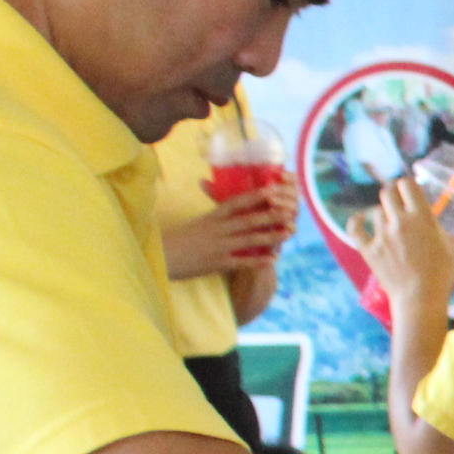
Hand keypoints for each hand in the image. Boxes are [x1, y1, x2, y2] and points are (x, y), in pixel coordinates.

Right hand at [166, 181, 298, 278]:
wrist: (162, 256)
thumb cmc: (181, 238)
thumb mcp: (200, 222)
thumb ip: (218, 216)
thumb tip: (235, 206)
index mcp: (212, 217)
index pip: (236, 203)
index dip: (256, 196)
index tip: (273, 190)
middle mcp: (217, 230)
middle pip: (248, 220)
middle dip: (271, 215)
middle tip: (291, 211)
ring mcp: (218, 247)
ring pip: (250, 240)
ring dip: (271, 236)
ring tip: (289, 232)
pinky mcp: (218, 264)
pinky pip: (242, 262)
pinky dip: (259, 261)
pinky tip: (274, 259)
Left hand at [366, 178, 453, 316]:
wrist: (420, 299)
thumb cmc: (444, 274)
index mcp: (422, 217)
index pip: (407, 185)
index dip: (407, 184)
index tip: (410, 189)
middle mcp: (399, 222)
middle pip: (387, 192)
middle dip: (392, 193)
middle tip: (397, 199)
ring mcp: (381, 235)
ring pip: (375, 212)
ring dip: (383, 214)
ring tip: (391, 223)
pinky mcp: (369, 249)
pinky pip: (355, 228)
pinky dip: (357, 222)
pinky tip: (361, 220)